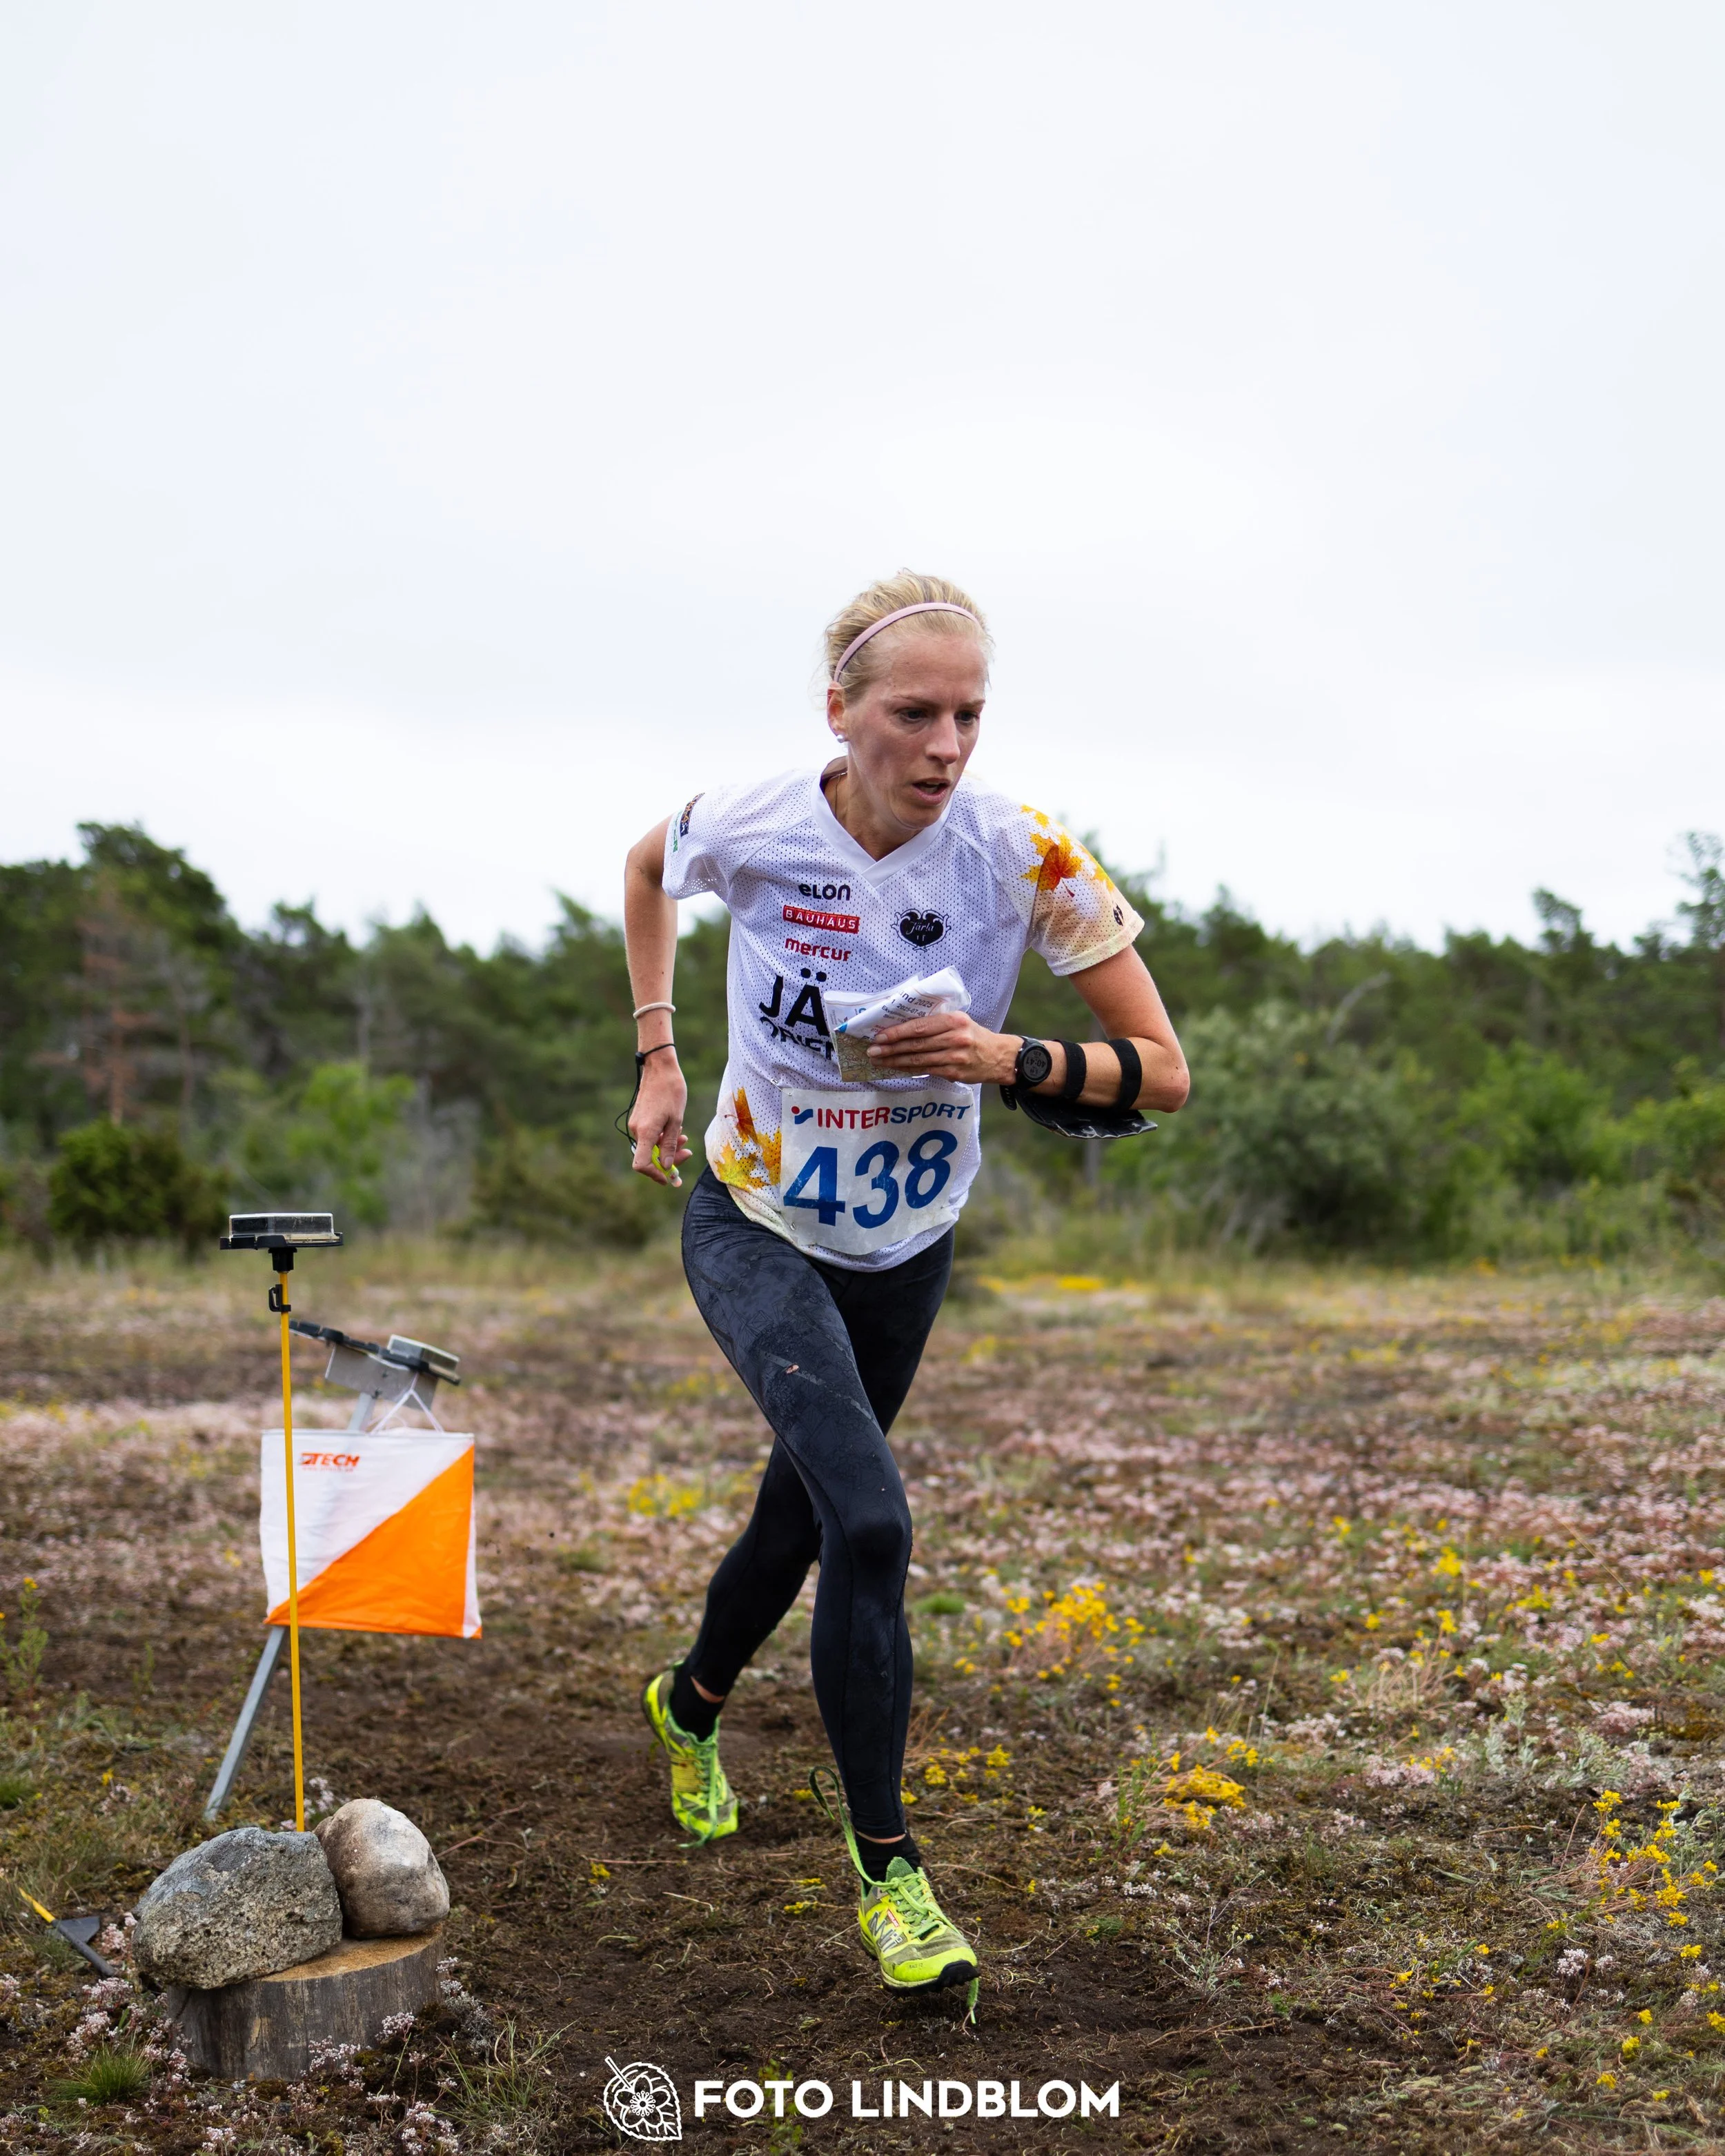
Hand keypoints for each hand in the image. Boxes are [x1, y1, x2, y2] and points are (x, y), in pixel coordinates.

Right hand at [629, 1055, 694, 1185]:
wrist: (660, 1067)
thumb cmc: (671, 1091)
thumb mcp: (676, 1120)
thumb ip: (670, 1145)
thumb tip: (666, 1166)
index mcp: (646, 1132)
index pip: (641, 1164)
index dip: (654, 1175)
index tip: (668, 1178)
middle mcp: (637, 1130)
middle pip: (650, 1156)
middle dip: (669, 1159)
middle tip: (688, 1154)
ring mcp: (637, 1124)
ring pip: (652, 1146)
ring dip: (669, 1147)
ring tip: (685, 1139)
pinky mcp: (639, 1119)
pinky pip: (650, 1136)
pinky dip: (663, 1137)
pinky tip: (676, 1130)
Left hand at [866, 1012, 1016, 1085]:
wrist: (1000, 1057)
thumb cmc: (974, 1035)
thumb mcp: (960, 1020)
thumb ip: (936, 1022)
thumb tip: (904, 1025)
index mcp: (954, 1020)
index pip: (920, 1026)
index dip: (898, 1032)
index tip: (880, 1035)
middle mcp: (955, 1038)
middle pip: (916, 1044)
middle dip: (891, 1048)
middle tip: (872, 1050)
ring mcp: (955, 1057)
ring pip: (919, 1060)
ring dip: (896, 1061)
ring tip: (879, 1060)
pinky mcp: (954, 1073)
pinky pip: (927, 1070)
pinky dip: (909, 1069)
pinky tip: (896, 1068)